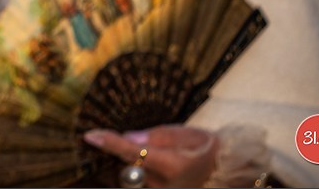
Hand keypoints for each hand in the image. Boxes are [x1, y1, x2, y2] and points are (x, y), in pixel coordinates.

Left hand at [84, 125, 217, 187]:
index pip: (131, 152)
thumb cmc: (208, 148)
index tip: (90, 136)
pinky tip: (132, 163)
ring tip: (117, 152)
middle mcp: (164, 184)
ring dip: (124, 167)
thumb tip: (128, 137)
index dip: (109, 143)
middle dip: (115, 157)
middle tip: (102, 141)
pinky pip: (141, 184)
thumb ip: (156, 136)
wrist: (228, 171)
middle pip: (127, 171)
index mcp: (170, 165)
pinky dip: (134, 174)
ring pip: (133, 180)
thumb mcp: (186, 134)